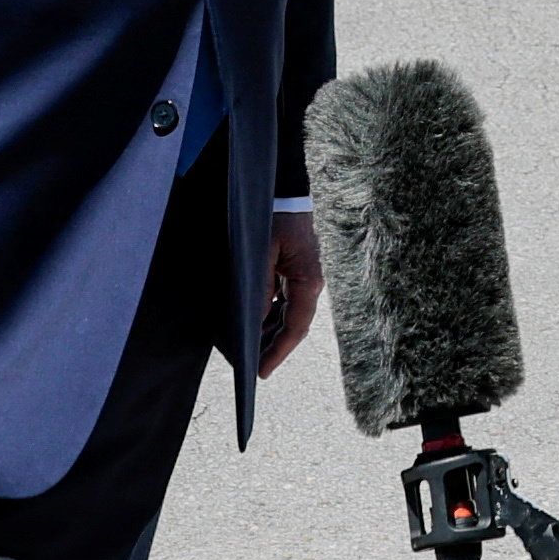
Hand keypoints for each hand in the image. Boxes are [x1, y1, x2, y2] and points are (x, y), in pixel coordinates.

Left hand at [258, 213, 324, 373]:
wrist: (283, 188)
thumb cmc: (274, 217)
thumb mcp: (262, 254)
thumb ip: (259, 290)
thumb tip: (253, 323)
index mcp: (308, 281)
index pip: (296, 327)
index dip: (278, 351)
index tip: (261, 371)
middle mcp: (310, 282)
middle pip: (293, 325)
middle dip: (272, 346)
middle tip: (250, 365)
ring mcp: (303, 276)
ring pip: (287, 314)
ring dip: (269, 331)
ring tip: (248, 346)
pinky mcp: (294, 269)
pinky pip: (283, 300)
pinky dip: (269, 314)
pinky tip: (253, 321)